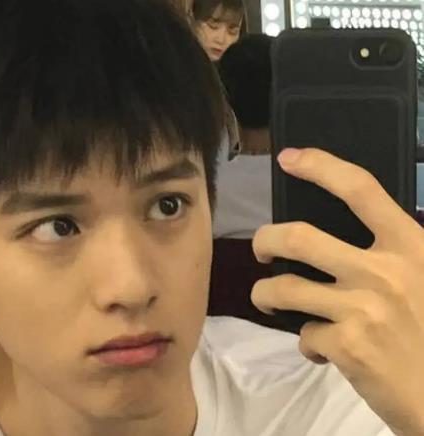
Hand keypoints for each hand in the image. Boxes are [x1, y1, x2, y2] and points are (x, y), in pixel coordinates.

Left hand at [251, 148, 423, 435]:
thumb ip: (389, 254)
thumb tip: (332, 239)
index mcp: (411, 245)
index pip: (360, 189)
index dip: (320, 166)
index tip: (289, 157)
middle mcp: (384, 270)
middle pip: (297, 236)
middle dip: (265, 241)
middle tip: (262, 250)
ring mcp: (363, 307)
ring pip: (282, 288)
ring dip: (265, 295)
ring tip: (271, 301)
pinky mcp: (347, 345)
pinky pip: (304, 335)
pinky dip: (308, 344)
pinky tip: (324, 351)